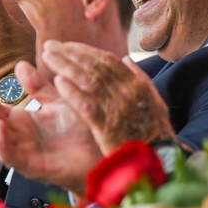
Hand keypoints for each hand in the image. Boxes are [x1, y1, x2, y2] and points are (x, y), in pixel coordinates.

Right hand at [0, 61, 103, 194]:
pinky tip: (0, 126)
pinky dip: (0, 143)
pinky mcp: (31, 166)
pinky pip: (9, 156)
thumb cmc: (79, 130)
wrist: (100, 152)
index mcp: (20, 122)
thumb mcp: (57, 101)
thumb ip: (38, 86)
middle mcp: (17, 137)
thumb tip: (19, 64)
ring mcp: (22, 152)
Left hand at [42, 41, 175, 153]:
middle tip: (50, 46)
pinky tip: (58, 82)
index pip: (107, 60)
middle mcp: (127, 93)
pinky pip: (87, 105)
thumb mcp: (155, 102)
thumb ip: (140, 79)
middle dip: (70, 54)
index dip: (84, 51)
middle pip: (94, 66)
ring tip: (47, 57)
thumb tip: (125, 59)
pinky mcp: (108, 127)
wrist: (160, 161)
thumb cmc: (155, 134)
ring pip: (88, 81)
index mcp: (137, 85)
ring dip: (66, 66)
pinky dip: (73, 92)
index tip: (66, 45)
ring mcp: (118, 109)